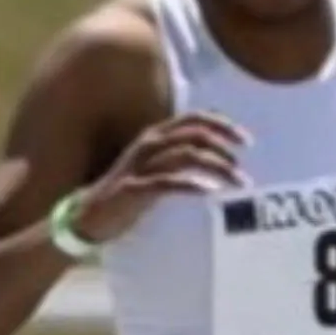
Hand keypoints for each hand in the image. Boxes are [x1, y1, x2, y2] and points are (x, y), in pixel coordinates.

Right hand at [71, 112, 249, 243]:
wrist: (89, 216)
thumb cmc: (128, 193)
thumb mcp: (156, 168)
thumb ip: (180, 157)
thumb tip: (215, 155)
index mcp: (155, 135)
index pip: (195, 118)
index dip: (223, 124)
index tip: (246, 140)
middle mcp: (149, 144)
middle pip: (195, 133)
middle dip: (225, 145)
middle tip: (243, 164)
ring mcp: (140, 165)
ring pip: (188, 155)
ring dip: (218, 166)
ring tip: (237, 182)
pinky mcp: (134, 188)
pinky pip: (169, 182)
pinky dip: (192, 185)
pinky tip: (211, 192)